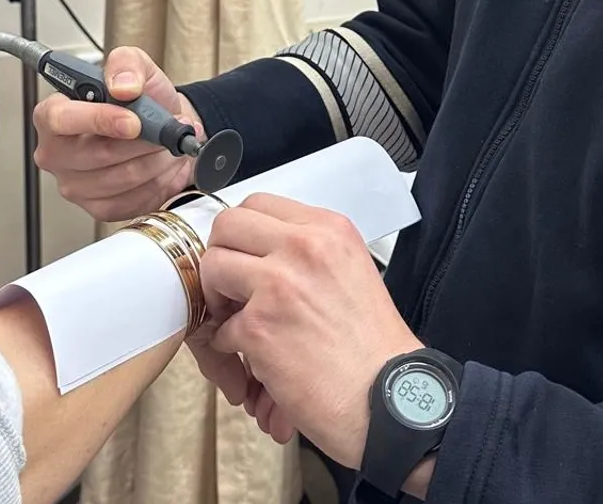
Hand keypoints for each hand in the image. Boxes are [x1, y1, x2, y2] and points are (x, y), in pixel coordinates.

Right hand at [33, 46, 199, 220]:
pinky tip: (159, 165)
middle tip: (166, 127)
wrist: (161, 127)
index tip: (133, 121)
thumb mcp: (136, 66)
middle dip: (143, 140)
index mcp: (52, 114)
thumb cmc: (140, 99)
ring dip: (155, 159)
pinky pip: (132, 199)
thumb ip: (126, 65)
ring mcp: (74, 184)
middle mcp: (56, 152)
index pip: (60, 119)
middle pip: (98, 153)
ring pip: (123, 177)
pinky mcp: (98, 207)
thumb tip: (123, 85)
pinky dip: (157, 181)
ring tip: (167, 144)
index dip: (99, 120)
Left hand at [194, 194, 422, 468]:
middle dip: (221, 257)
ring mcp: (278, 284)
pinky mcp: (259, 327)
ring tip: (237, 322)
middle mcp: (304, 247)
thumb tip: (262, 252)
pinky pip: (218, 328)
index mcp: (328, 229)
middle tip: (230, 288)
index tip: (244, 259)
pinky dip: (229, 348)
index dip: (241, 235)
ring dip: (217, 298)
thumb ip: (308, 253)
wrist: (390, 398)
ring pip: (212, 268)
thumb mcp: (352, 271)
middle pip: (227, 226)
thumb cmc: (373, 349)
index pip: (257, 204)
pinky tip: (256, 360)